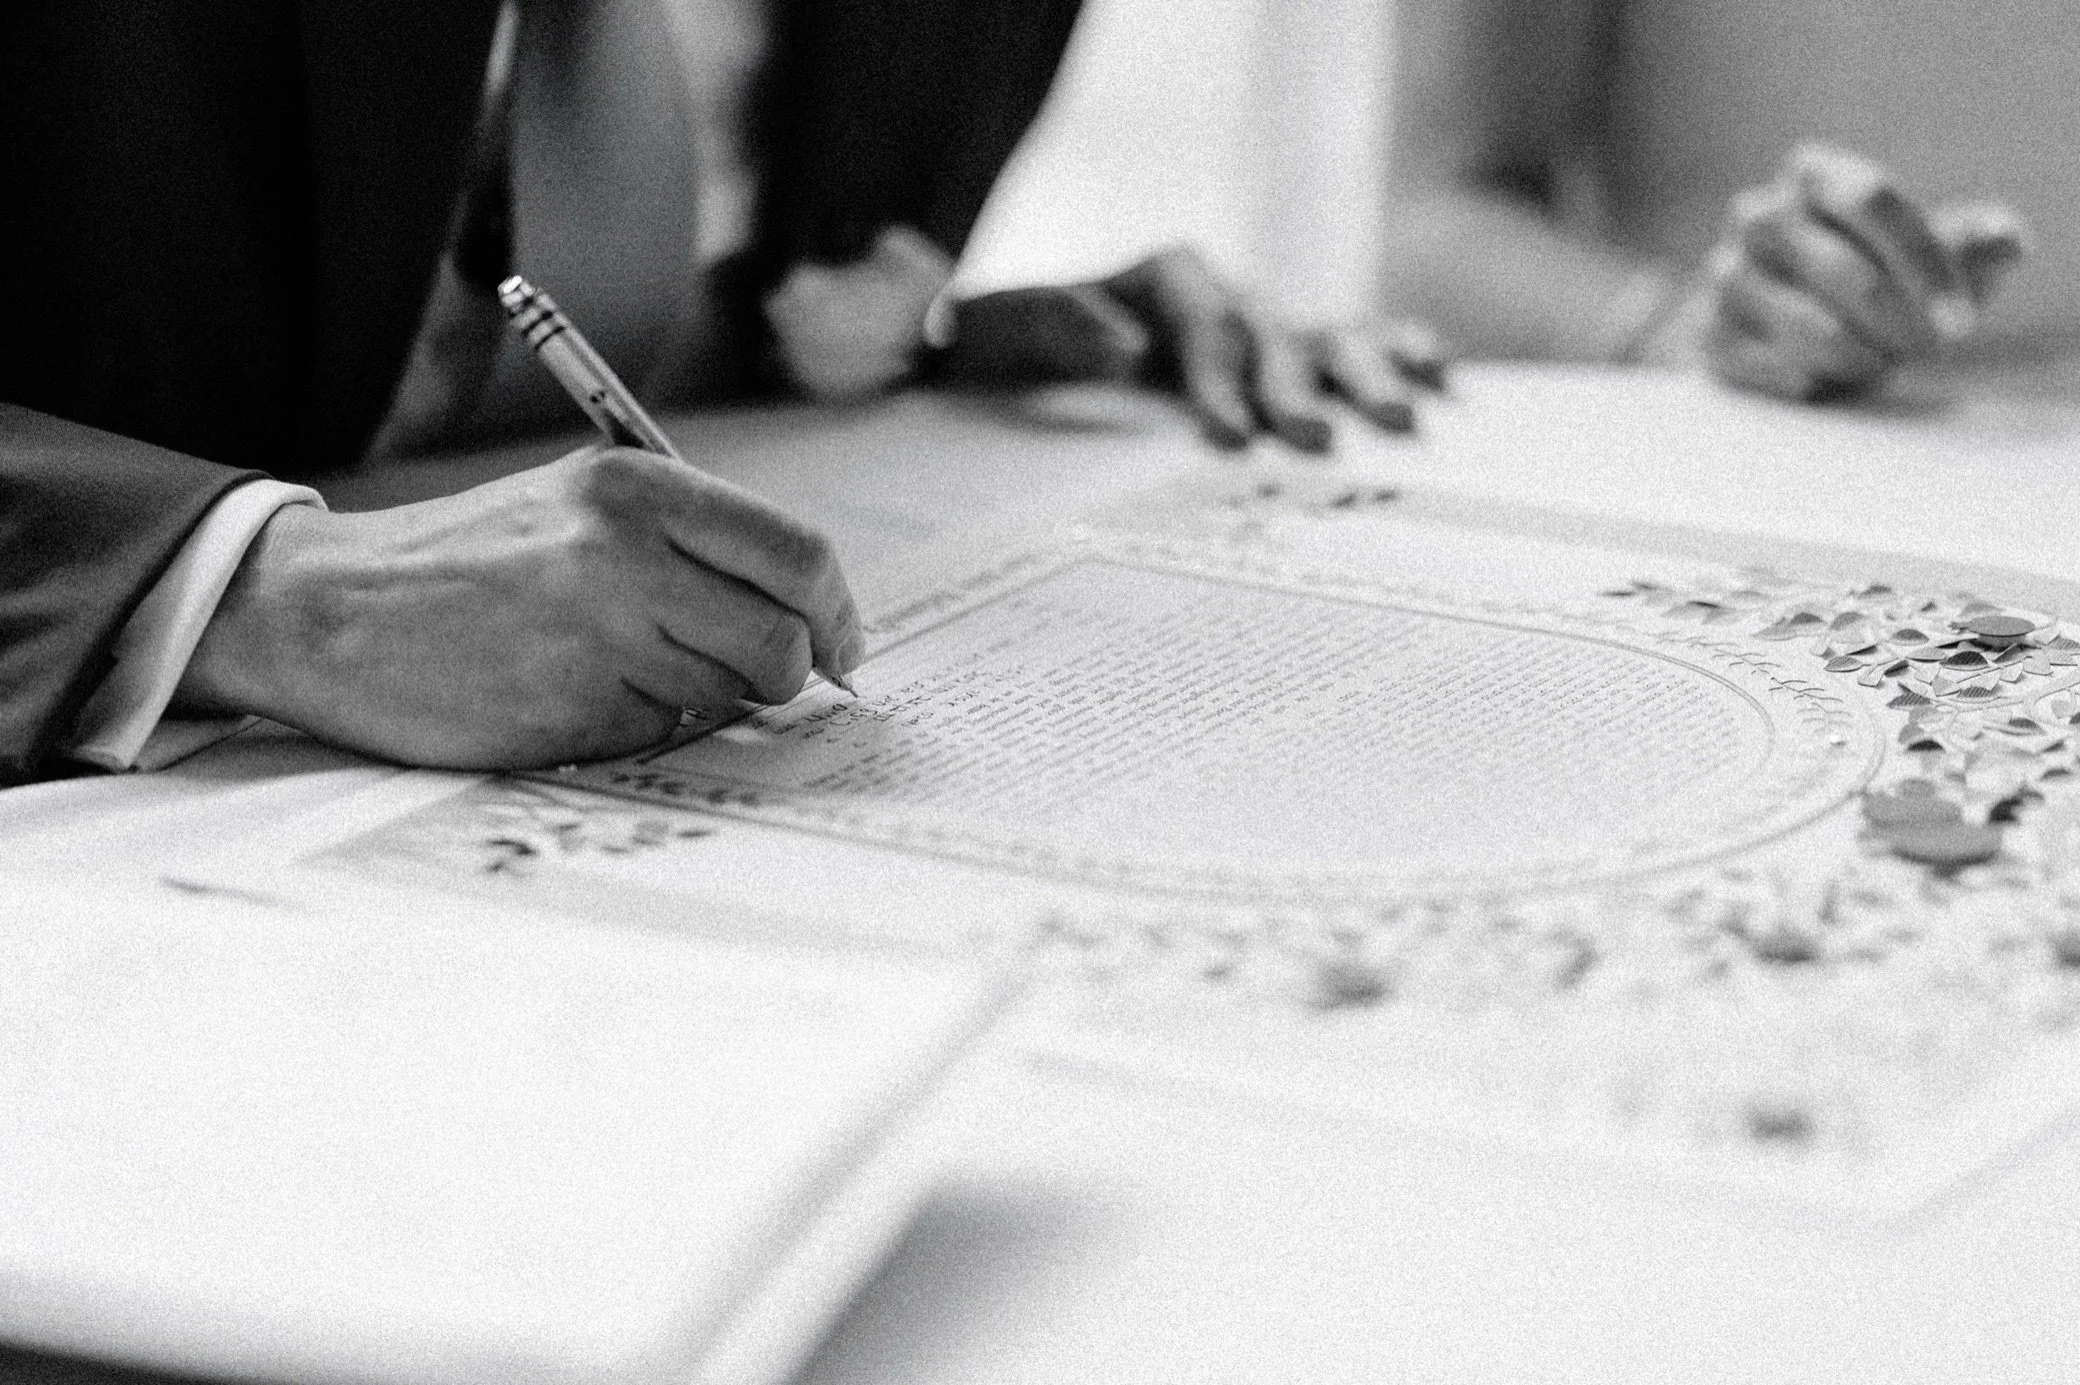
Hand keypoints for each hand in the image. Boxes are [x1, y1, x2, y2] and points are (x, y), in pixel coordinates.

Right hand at [174, 446, 863, 768]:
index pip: (799, 556)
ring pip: (727, 695)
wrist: (333, 608)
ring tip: (625, 665)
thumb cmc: (471, 558)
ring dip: (703, 697)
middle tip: (764, 677)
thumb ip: (690, 542)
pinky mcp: (571, 714)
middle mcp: (625, 556)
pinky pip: (659, 734)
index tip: (839, 643)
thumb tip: (808, 614)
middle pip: (782, 642)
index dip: (838, 613)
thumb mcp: (580, 504)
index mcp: (636, 488)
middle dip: (788, 672)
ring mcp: (598, 640)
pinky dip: (640, 726)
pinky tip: (575, 692)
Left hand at [933, 246, 1448, 452]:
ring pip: (1326, 337)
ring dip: (1365, 375)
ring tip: (1405, 420)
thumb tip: (1127, 347)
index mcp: (1161, 280)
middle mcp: (1223, 292)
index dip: (1218, 378)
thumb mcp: (1005, 328)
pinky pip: (1353, 340)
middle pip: (1272, 331)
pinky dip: (1401, 350)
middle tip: (1320, 440)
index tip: (1231, 437)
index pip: (1201, 323)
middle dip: (1298, 387)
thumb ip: (1059, 326)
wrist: (1010, 342)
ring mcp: (1262, 318)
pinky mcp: (1287, 348)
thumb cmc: (1007, 342)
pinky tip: (1445, 377)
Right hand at [1639, 142, 2026, 400]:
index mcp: (1813, 173)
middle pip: (1842, 269)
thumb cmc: (1882, 276)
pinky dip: (1809, 380)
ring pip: (1804, 325)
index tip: (1961, 323)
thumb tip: (2006, 241)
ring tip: (1880, 364)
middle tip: (1926, 351)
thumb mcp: (1936, 252)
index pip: (1872, 200)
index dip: (1925, 263)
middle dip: (1899, 322)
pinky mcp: (1705, 330)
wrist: (1799, 321)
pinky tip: (1831, 382)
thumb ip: (1977, 240)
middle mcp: (1758, 215)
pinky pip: (1764, 364)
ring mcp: (1724, 272)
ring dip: (1860, 357)